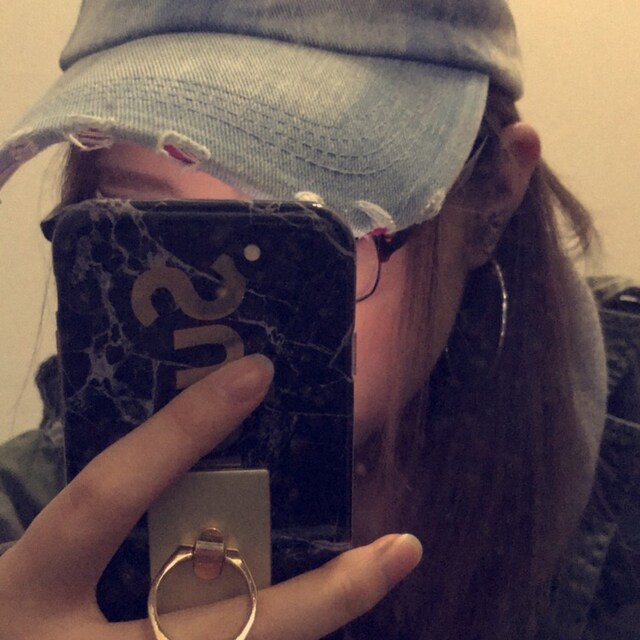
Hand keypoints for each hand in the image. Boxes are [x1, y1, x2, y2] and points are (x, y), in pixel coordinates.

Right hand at [0, 355, 421, 638]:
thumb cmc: (7, 609)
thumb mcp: (29, 559)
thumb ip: (97, 513)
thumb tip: (182, 443)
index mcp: (30, 593)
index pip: (106, 499)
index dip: (179, 434)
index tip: (255, 375)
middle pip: (228, 629)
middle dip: (326, 597)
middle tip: (402, 550)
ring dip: (313, 621)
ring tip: (375, 571)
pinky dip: (272, 632)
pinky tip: (310, 601)